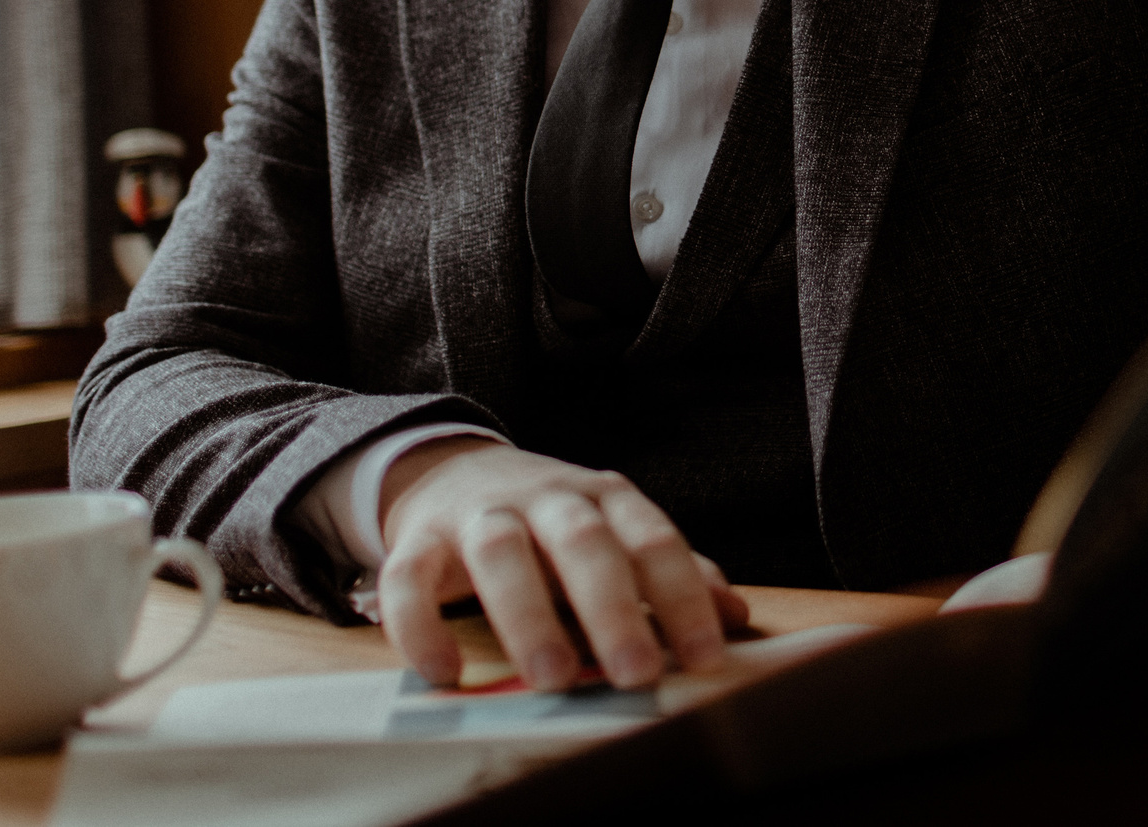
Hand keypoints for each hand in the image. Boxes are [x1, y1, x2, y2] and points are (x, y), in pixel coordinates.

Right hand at [375, 439, 749, 689]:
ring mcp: (479, 514)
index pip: (653, 539)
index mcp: (604, 497)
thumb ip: (669, 574)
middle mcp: (546, 497)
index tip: (706, 656)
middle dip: (612, 607)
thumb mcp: (614, 534)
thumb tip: (735, 616)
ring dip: (528, 615)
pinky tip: (446, 672)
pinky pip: (411, 576)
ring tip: (554, 677)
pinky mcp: (419, 539)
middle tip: (636, 672)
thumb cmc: (552, 521)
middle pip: (583, 541)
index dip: (682, 596)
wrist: (454, 470)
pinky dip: (423, 624)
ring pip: (501, 551)